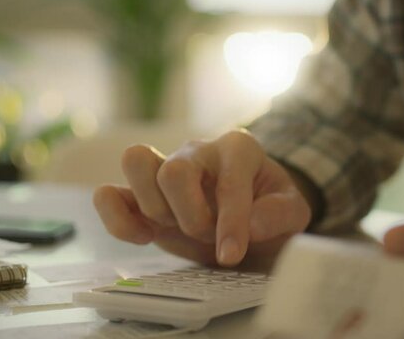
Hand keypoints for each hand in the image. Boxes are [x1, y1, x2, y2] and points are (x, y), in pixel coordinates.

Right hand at [94, 130, 310, 266]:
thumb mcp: (294, 214)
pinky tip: (143, 236)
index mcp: (238, 149)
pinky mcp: (141, 196)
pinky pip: (109, 194)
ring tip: (177, 229)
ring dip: (155, 208)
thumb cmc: (270, 211)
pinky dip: (117, 218)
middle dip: (190, 216)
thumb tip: (251, 223)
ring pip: (135, 161)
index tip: (232, 255)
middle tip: (206, 236)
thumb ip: (280, 213)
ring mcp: (165, 170)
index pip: (228, 179)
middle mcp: (198, 152)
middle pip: (173, 170)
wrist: (252, 220)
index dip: (230, 221)